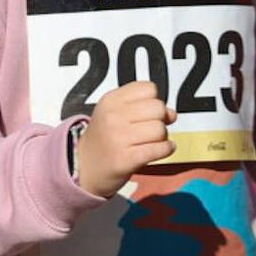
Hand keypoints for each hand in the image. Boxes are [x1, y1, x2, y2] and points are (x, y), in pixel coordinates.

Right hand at [75, 81, 176, 198]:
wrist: (83, 167)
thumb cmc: (104, 139)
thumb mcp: (114, 113)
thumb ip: (142, 107)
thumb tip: (172, 114)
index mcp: (110, 100)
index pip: (149, 88)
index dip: (154, 100)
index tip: (149, 112)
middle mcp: (113, 116)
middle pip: (158, 108)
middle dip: (161, 119)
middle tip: (152, 128)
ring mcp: (118, 138)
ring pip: (160, 129)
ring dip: (162, 137)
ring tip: (152, 141)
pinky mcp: (126, 159)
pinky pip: (159, 149)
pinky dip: (166, 149)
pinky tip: (161, 150)